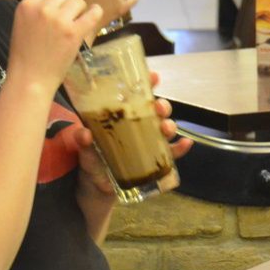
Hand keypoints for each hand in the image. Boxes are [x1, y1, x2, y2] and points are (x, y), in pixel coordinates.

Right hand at [7, 0, 102, 92]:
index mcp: (26, 5)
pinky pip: (92, 13)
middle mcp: (42, 9)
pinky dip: (96, 13)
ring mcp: (59, 20)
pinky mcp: (74, 32)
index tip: (59, 9)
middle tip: (67, 21)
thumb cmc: (25, 55)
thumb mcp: (22, 24)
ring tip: (76, 24)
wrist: (30, 79)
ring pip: (78, 2)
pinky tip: (94, 15)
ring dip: (80, 11)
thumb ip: (36, 10)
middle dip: (68, 6)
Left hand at [70, 70, 192, 204]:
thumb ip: (83, 143)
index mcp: (120, 119)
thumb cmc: (90, 165)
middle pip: (155, 112)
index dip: (146, 85)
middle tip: (158, 108)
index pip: (135, 97)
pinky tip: (186, 143)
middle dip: (161, 107)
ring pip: (165, 130)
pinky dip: (180, 148)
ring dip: (170, 126)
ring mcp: (148, 145)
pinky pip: (172, 154)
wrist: (96, 192)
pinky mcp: (155, 163)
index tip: (153, 77)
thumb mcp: (84, 152)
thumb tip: (85, 133)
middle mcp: (137, 129)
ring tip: (166, 128)